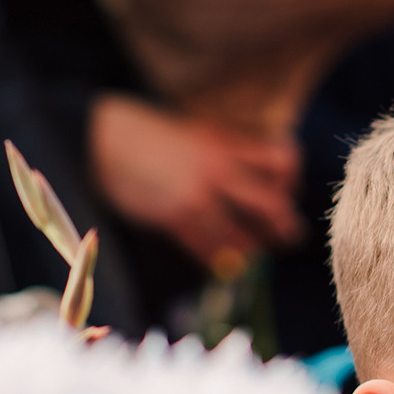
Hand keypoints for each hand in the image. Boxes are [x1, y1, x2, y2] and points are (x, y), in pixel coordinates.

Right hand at [88, 94, 302, 268]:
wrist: (103, 139)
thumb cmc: (154, 137)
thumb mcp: (201, 133)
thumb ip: (233, 152)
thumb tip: (265, 180)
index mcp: (228, 144)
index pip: (283, 161)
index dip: (290, 179)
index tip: (284, 189)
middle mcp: (219, 170)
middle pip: (272, 206)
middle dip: (284, 226)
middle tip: (287, 236)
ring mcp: (197, 196)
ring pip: (244, 237)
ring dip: (254, 250)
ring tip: (254, 252)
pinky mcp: (174, 219)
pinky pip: (210, 252)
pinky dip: (222, 261)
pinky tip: (224, 261)